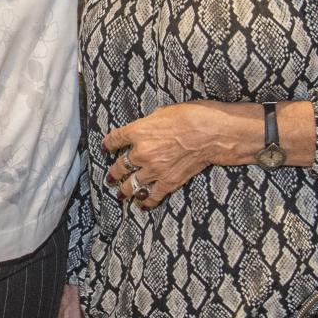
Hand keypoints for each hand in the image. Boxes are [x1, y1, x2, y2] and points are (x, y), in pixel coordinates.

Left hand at [103, 101, 242, 207]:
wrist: (211, 134)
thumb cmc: (191, 116)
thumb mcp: (163, 112)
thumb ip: (149, 124)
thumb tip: (146, 129)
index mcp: (138, 131)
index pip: (115, 139)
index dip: (108, 144)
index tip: (106, 147)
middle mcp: (141, 152)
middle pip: (120, 165)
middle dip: (113, 172)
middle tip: (110, 177)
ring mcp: (154, 169)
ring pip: (131, 184)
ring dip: (124, 190)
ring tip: (120, 193)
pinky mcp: (168, 182)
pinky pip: (152, 196)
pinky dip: (146, 202)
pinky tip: (141, 205)